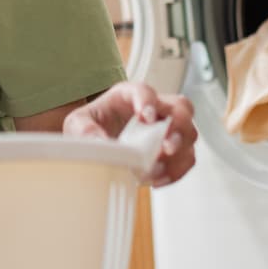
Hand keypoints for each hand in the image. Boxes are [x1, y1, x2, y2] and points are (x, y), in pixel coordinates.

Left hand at [63, 81, 196, 186]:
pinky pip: (187, 159)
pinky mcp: (172, 150)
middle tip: (166, 146)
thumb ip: (84, 130)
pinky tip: (157, 178)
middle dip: (178, 127)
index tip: (145, 117)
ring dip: (179, 153)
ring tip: (156, 167)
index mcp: (129, 95)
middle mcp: (154, 108)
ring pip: (190, 133)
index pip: (145, 91)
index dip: (148, 102)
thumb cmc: (91, 126)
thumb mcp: (77, 124)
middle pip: (181, 107)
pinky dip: (176, 171)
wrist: (97, 143)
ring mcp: (167, 129)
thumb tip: (99, 143)